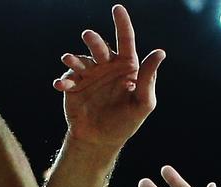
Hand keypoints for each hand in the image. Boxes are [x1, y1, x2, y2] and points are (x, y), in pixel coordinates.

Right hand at [53, 4, 164, 149]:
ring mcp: (89, 75)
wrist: (100, 139)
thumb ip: (148, 78)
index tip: (117, 8)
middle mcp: (107, 66)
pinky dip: (63, 80)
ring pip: (81, 60)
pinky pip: (67, 79)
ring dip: (74, 58)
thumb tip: (159, 52)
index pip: (126, 41)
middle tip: (88, 35)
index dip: (123, 24)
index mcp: (126, 67)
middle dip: (93, 40)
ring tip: (68, 60)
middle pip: (100, 47)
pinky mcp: (73, 86)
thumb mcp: (143, 103)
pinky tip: (61, 85)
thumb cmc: (126, 122)